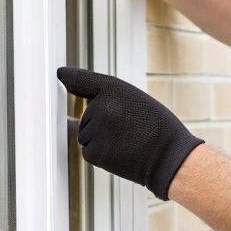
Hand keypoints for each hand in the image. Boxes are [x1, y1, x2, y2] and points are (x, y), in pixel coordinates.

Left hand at [57, 66, 202, 199]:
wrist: (169, 157)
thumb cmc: (156, 127)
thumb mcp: (135, 98)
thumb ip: (106, 94)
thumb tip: (74, 90)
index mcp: (113, 89)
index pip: (83, 80)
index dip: (70, 76)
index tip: (60, 73)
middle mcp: (101, 107)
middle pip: (86, 116)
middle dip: (100, 123)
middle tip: (128, 128)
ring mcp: (96, 131)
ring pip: (86, 135)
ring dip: (100, 140)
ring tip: (126, 140)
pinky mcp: (94, 152)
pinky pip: (88, 151)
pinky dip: (101, 154)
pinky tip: (121, 152)